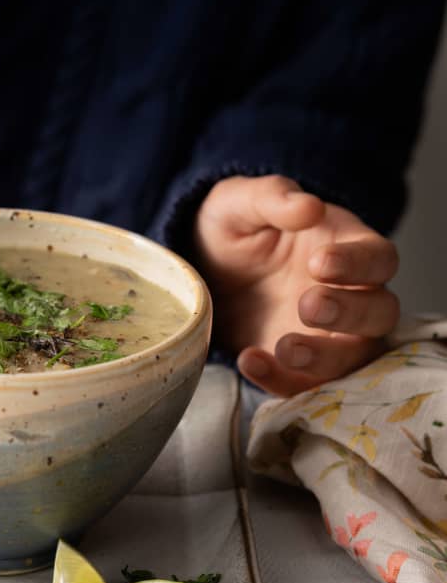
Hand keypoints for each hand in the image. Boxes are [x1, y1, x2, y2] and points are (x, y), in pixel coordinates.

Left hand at [193, 175, 399, 395]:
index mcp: (344, 247)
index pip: (377, 258)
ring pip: (355, 357)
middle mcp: (348, 293)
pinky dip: (283, 380)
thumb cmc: (233, 227)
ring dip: (326, 358)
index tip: (319, 263)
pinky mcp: (298, 364)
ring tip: (284, 347)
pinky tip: (250, 360)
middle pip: (379, 312)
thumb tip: (308, 207)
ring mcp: (326, 335)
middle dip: (349, 313)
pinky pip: (306, 384)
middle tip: (308, 305)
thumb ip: (272, 198)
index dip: (358, 263)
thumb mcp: (240, 203)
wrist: (202, 266)